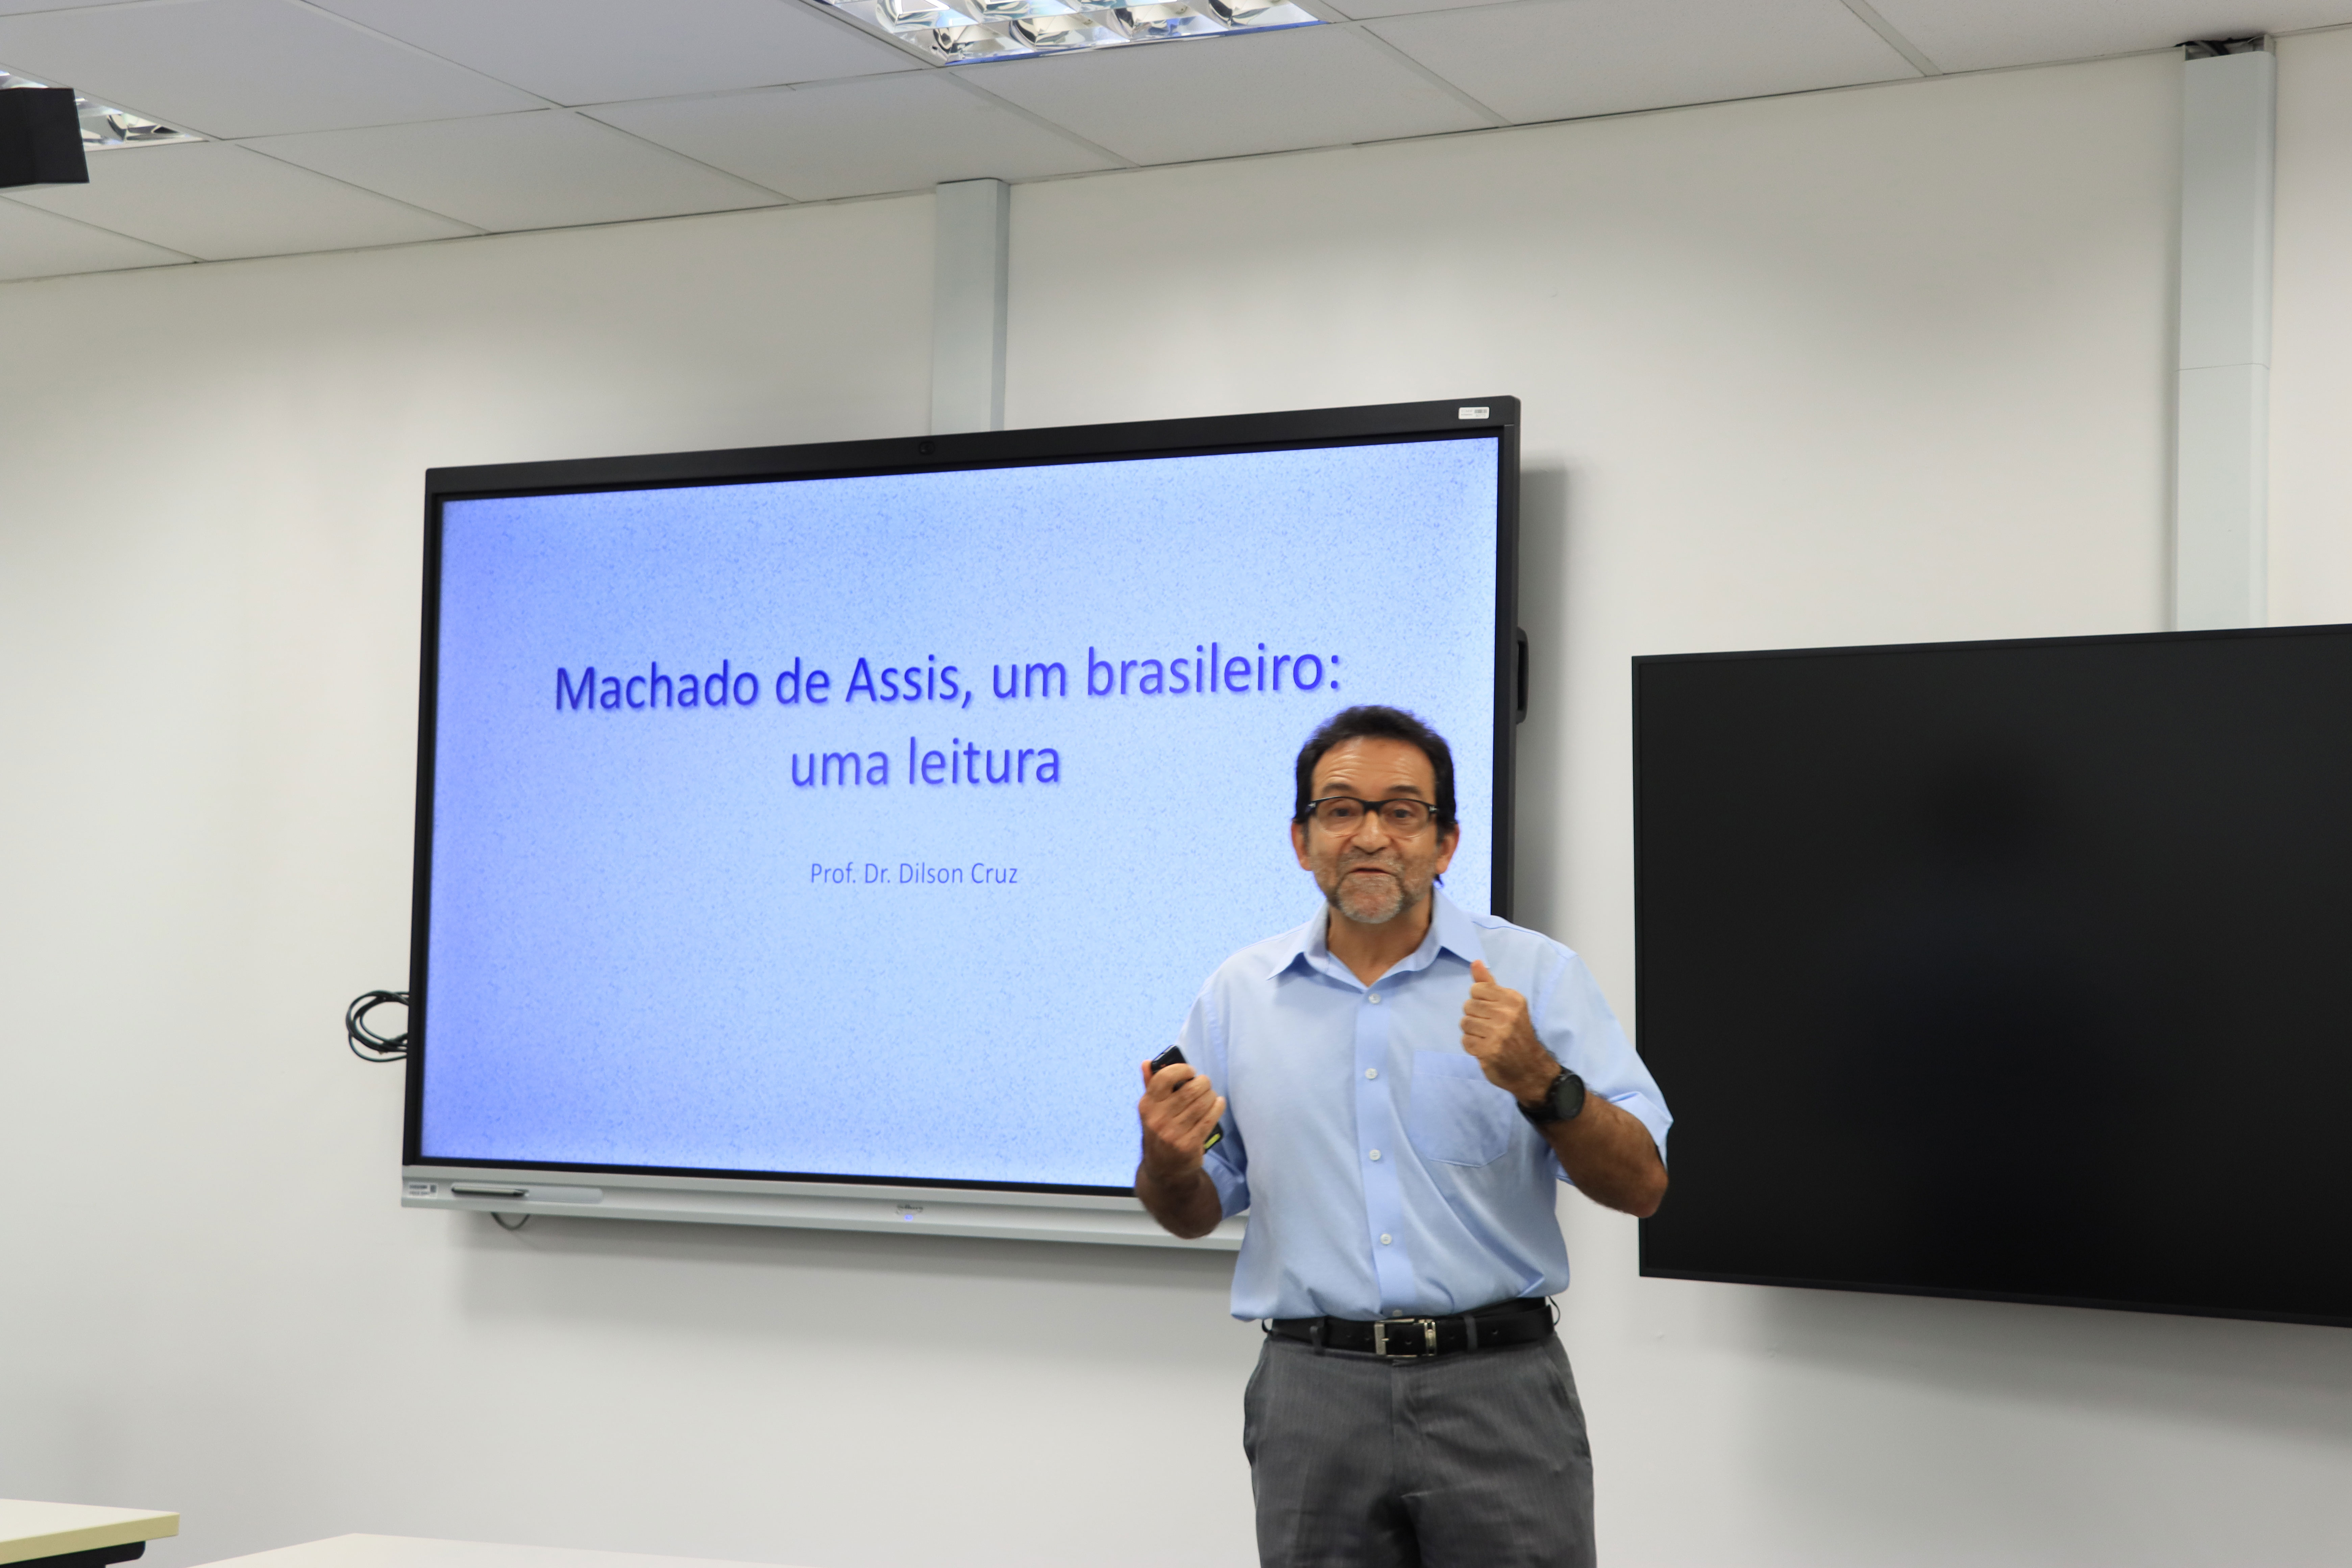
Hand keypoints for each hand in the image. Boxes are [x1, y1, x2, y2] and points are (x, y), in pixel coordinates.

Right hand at [1137, 1060, 1225, 1178]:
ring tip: (1211, 1095)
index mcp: (1147, 1105)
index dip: (1182, 1070)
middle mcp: (1158, 1119)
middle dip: (1203, 1083)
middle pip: (1189, 1090)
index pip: (1164, 1078)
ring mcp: (1172, 1133)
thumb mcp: (1150, 1110)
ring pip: (1201, 1104)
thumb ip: (1150, 1085)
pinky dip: (1217, 1108)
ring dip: (1211, 1096)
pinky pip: (1208, 1119)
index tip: (1191, 1071)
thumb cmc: (1159, 1131)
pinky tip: (1218, 1104)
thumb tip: (1147, 1062)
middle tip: (1205, 1084)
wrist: (1164, 1168)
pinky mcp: (1188, 1145)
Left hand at [1461, 959, 1557, 1102]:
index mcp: (1513, 999)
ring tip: (1488, 1038)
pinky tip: (1485, 1048)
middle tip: (1490, 1028)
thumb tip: (1475, 962)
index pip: (1476, 989)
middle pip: (1468, 1006)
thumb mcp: (1508, 1005)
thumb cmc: (1517, 1034)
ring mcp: (1498, 1033)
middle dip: (1475, 1017)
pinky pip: (1465, 1040)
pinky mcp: (1488, 1051)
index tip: (1492, 1012)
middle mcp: (1507, 1014)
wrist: (1531, 1068)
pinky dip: (1472, 1046)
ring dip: (1473, 1032)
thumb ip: (1489, 984)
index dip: (1479, 1001)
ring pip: (1465, 1023)